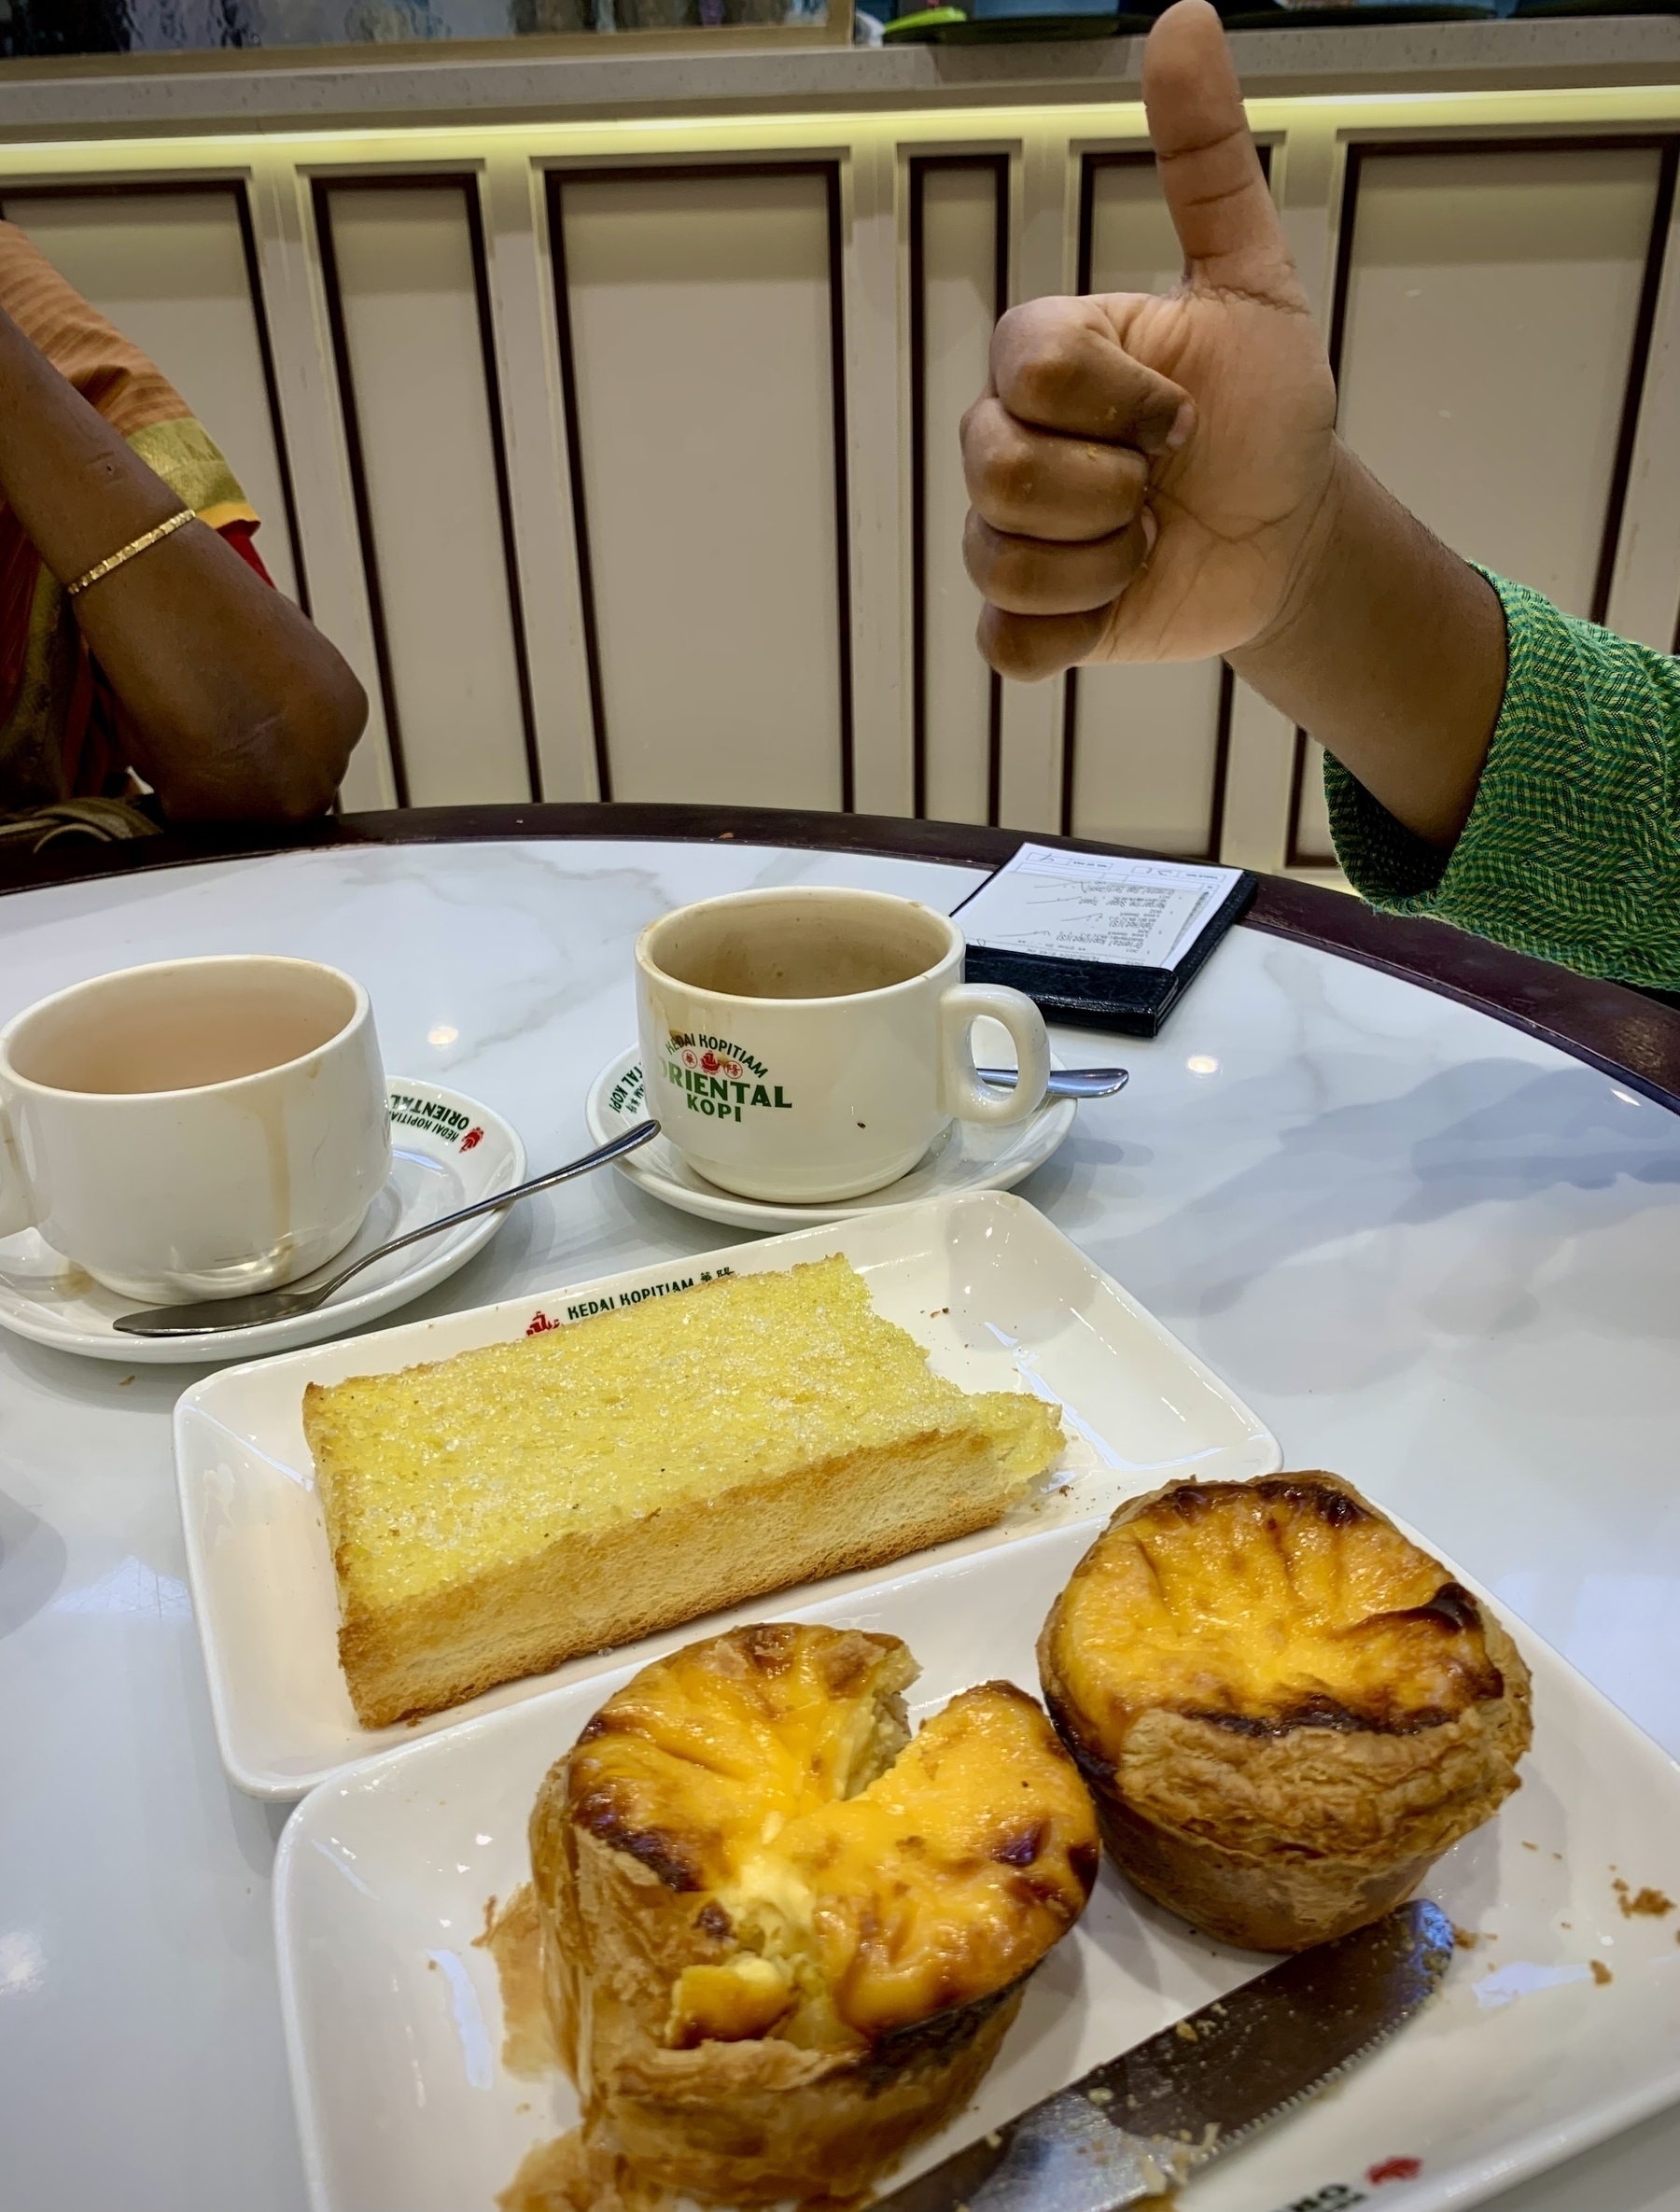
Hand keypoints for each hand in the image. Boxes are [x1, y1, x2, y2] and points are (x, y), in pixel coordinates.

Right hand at [960, 0, 1338, 680]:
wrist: (1290, 537)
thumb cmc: (1267, 415)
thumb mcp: (1256, 287)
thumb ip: (1208, 168)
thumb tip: (1183, 19)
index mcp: (1052, 361)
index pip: (1029, 369)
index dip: (1120, 405)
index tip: (1184, 415)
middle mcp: (1010, 443)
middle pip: (996, 469)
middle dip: (1111, 490)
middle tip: (1164, 485)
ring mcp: (1010, 536)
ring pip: (1005, 560)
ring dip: (1107, 562)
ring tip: (1149, 541)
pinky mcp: (1026, 621)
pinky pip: (1005, 643)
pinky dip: (1071, 633)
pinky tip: (1117, 601)